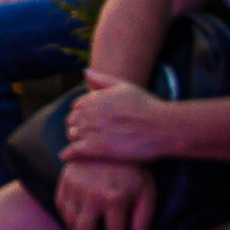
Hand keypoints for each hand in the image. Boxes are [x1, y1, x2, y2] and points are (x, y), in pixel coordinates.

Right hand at [55, 155, 153, 229]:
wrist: (115, 139)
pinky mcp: (65, 177)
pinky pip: (60, 203)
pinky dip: (65, 218)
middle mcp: (92, 194)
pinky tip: (72, 225)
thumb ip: (144, 218)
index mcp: (115, 199)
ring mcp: (75, 185)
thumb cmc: (136, 169)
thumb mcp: (148, 193)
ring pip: (69, 219)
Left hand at [63, 70, 178, 162]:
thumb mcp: (124, 86)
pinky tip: (67, 157)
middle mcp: (88, 113)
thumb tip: (85, 72)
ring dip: (74, 140)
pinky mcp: (96, 148)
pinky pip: (73, 151)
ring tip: (81, 145)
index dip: (82, 114)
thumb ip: (102, 79)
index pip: (76, 107)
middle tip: (86, 134)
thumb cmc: (147, 106)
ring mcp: (90, 131)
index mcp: (92, 99)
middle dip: (77, 126)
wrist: (162, 128)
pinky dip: (68, 154)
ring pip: (71, 135)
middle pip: (72, 121)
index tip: (89, 121)